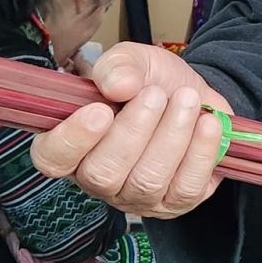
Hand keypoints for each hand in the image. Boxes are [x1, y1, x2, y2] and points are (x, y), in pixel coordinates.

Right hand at [30, 42, 230, 218]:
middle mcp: (99, 180)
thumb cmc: (150, 82)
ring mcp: (137, 196)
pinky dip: (200, 152)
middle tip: (155, 95)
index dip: (72, 139)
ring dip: (171, 135)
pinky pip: (186, 188)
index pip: (53, 158)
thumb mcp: (132, 61)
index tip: (100, 110)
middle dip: (134, 131)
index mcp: (72, 145)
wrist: (194, 95)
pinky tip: (207, 123)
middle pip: (103, 174)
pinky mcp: (177, 201)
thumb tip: (118, 85)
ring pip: (147, 180)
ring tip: (187, 99)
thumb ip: (118, 66)